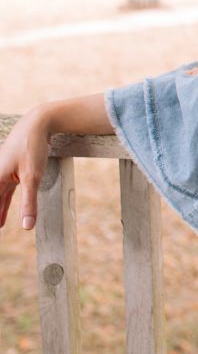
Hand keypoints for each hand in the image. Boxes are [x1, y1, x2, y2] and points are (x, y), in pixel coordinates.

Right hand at [0, 106, 52, 234]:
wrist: (37, 124)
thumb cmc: (32, 148)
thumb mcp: (32, 177)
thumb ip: (28, 203)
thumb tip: (26, 227)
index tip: (0, 229)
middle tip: (0, 228)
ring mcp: (3, 173)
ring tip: (0, 227)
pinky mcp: (12, 171)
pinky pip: (6, 191)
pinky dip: (4, 203)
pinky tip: (4, 212)